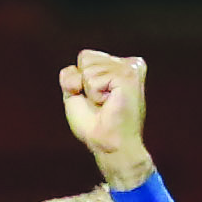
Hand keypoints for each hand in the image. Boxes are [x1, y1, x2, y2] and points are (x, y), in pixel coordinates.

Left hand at [59, 47, 151, 186]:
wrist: (107, 144)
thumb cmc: (94, 125)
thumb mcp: (75, 95)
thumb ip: (71, 76)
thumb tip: (74, 72)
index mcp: (120, 65)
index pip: (85, 57)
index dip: (79, 81)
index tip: (96, 99)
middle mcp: (129, 63)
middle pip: (85, 57)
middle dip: (83, 84)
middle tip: (100, 104)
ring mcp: (130, 68)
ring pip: (88, 68)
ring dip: (90, 92)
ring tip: (105, 105)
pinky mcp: (128, 76)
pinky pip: (93, 79)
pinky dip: (94, 95)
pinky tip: (109, 104)